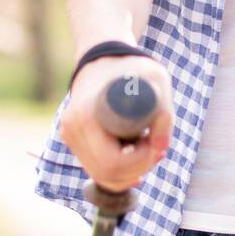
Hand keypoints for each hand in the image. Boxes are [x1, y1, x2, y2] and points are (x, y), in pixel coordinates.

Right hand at [60, 53, 173, 192]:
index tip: (155, 143)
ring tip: (149, 149)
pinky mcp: (75, 141)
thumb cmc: (131, 68)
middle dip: (138, 168)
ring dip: (130, 172)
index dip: (139, 160)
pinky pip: (98, 169)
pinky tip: (137, 157)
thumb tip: (160, 147)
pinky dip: (120, 171)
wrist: (104, 59)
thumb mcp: (156, 81)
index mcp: (86, 116)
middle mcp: (72, 129)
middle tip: (155, 147)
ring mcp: (70, 136)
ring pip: (102, 176)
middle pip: (106, 173)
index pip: (111, 161)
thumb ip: (163, 114)